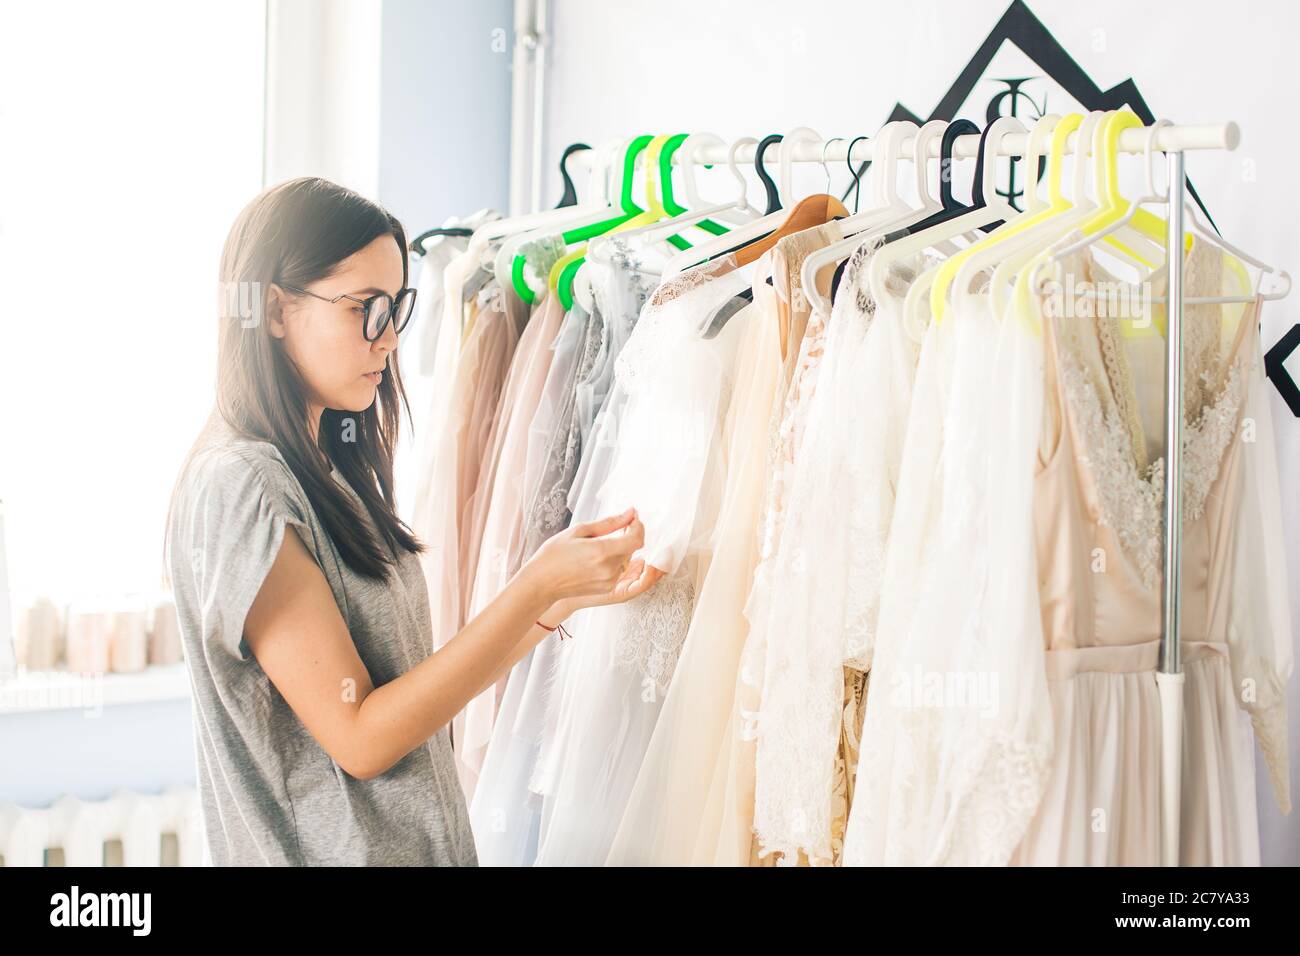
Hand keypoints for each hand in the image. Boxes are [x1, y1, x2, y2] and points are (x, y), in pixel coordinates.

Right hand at [523, 507, 659, 619]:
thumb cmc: (554, 555)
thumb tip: (629, 513)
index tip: (632, 519)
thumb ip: (608, 523)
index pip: (636, 539)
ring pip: (626, 559)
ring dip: (620, 548)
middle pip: (632, 548)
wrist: (541, 583)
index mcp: (602, 551)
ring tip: (600, 543)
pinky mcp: (607, 588)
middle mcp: (609, 568)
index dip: (638, 526)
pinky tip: (596, 557)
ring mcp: (609, 581)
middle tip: (616, 526)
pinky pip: (619, 570)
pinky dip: (614, 560)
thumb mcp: (579, 531)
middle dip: (628, 535)